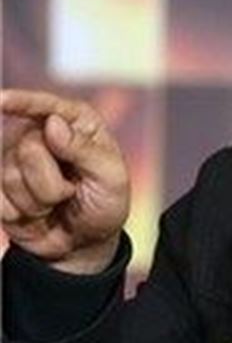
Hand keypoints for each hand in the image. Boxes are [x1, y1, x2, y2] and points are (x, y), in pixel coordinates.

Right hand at [1, 89, 130, 274]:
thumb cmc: (105, 202)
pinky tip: (36, 215)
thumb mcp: (111, 178)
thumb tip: (53, 122)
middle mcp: (41, 133)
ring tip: (57, 203)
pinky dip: (20, 213)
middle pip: (27, 148)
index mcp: (77, 123)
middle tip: (71, 192)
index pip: (47, 106)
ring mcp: (16, 158)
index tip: (1, 101)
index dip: (22, 102)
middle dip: (51, 181)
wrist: (86, 241)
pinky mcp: (0, 185)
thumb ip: (85, 149)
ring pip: (10, 175)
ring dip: (39, 201)